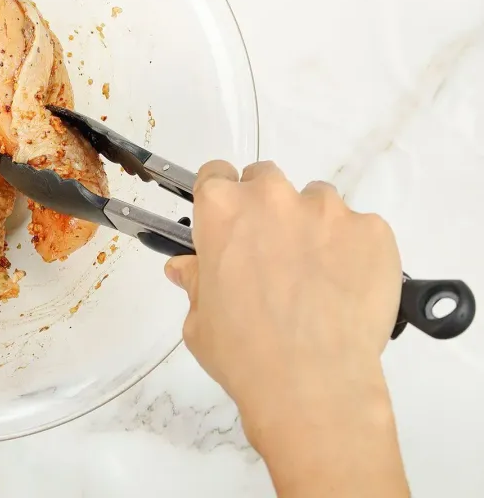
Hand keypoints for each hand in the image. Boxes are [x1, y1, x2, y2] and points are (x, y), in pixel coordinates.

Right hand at [164, 161, 407, 495]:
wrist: (312, 384)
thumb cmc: (243, 353)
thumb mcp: (199, 320)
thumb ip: (195, 282)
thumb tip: (186, 268)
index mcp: (222, 209)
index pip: (215, 175)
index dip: (220, 199)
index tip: (227, 224)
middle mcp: (273, 196)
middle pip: (266, 180)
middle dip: (265, 209)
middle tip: (270, 254)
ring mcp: (328, 211)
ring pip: (317, 202)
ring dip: (312, 227)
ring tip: (315, 277)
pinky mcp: (373, 231)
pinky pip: (360, 230)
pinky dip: (353, 251)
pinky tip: (346, 289)